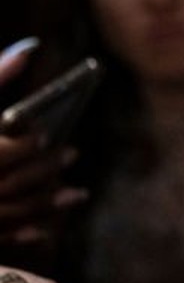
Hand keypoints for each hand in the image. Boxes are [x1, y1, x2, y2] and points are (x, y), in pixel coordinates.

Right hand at [0, 47, 84, 251]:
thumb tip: (31, 47)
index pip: (0, 153)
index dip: (23, 146)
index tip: (46, 135)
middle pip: (8, 183)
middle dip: (42, 170)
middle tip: (73, 153)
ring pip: (8, 214)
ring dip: (45, 205)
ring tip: (78, 194)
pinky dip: (22, 235)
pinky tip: (47, 231)